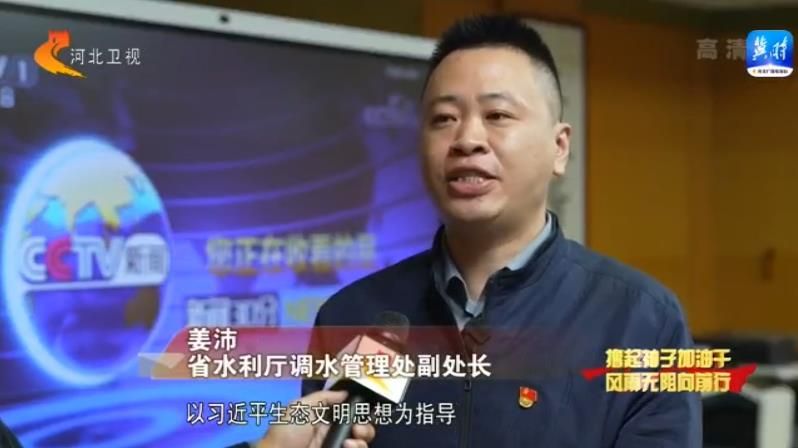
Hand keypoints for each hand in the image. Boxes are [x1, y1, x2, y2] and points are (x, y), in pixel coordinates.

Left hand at [257, 390, 375, 447]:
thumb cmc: (285, 432)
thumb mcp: (300, 407)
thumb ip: (323, 397)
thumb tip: (346, 392)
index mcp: (324, 416)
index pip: (349, 411)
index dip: (359, 409)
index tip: (363, 408)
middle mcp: (333, 431)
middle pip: (360, 426)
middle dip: (365, 426)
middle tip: (357, 428)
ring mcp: (335, 445)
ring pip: (360, 441)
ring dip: (363, 438)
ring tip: (351, 441)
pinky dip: (357, 447)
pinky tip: (348, 446)